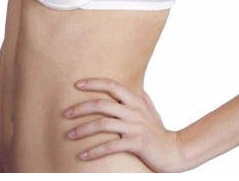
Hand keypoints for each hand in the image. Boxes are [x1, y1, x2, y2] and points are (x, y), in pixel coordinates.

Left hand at [63, 77, 186, 172]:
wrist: (174, 150)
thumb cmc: (158, 130)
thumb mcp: (150, 109)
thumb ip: (139, 97)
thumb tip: (132, 86)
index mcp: (135, 100)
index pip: (112, 85)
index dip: (94, 83)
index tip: (77, 84)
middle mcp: (133, 111)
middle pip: (102, 104)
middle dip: (81, 108)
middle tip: (65, 113)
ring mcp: (134, 127)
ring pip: (103, 124)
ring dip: (83, 129)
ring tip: (69, 135)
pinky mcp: (135, 144)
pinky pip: (110, 146)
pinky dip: (94, 151)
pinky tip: (82, 155)